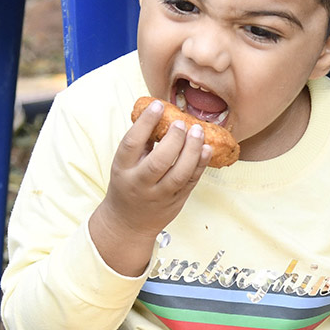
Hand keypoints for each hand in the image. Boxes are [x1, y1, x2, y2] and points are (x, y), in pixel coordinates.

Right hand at [89, 99, 210, 276]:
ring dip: (192, 151)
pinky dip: (200, 164)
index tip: (158, 105)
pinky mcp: (176, 201)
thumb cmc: (128, 185)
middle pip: (159, 161)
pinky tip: (206, 149)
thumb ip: (142, 143)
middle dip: (174, 139)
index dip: (146, 123)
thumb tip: (161, 114)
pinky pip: (191, 182)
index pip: (132, 143)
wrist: (129, 223)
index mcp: (123, 169)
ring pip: (179, 174)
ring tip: (198, 131)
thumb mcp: (126, 164)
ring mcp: (159, 195)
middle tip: (182, 123)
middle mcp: (140, 183)